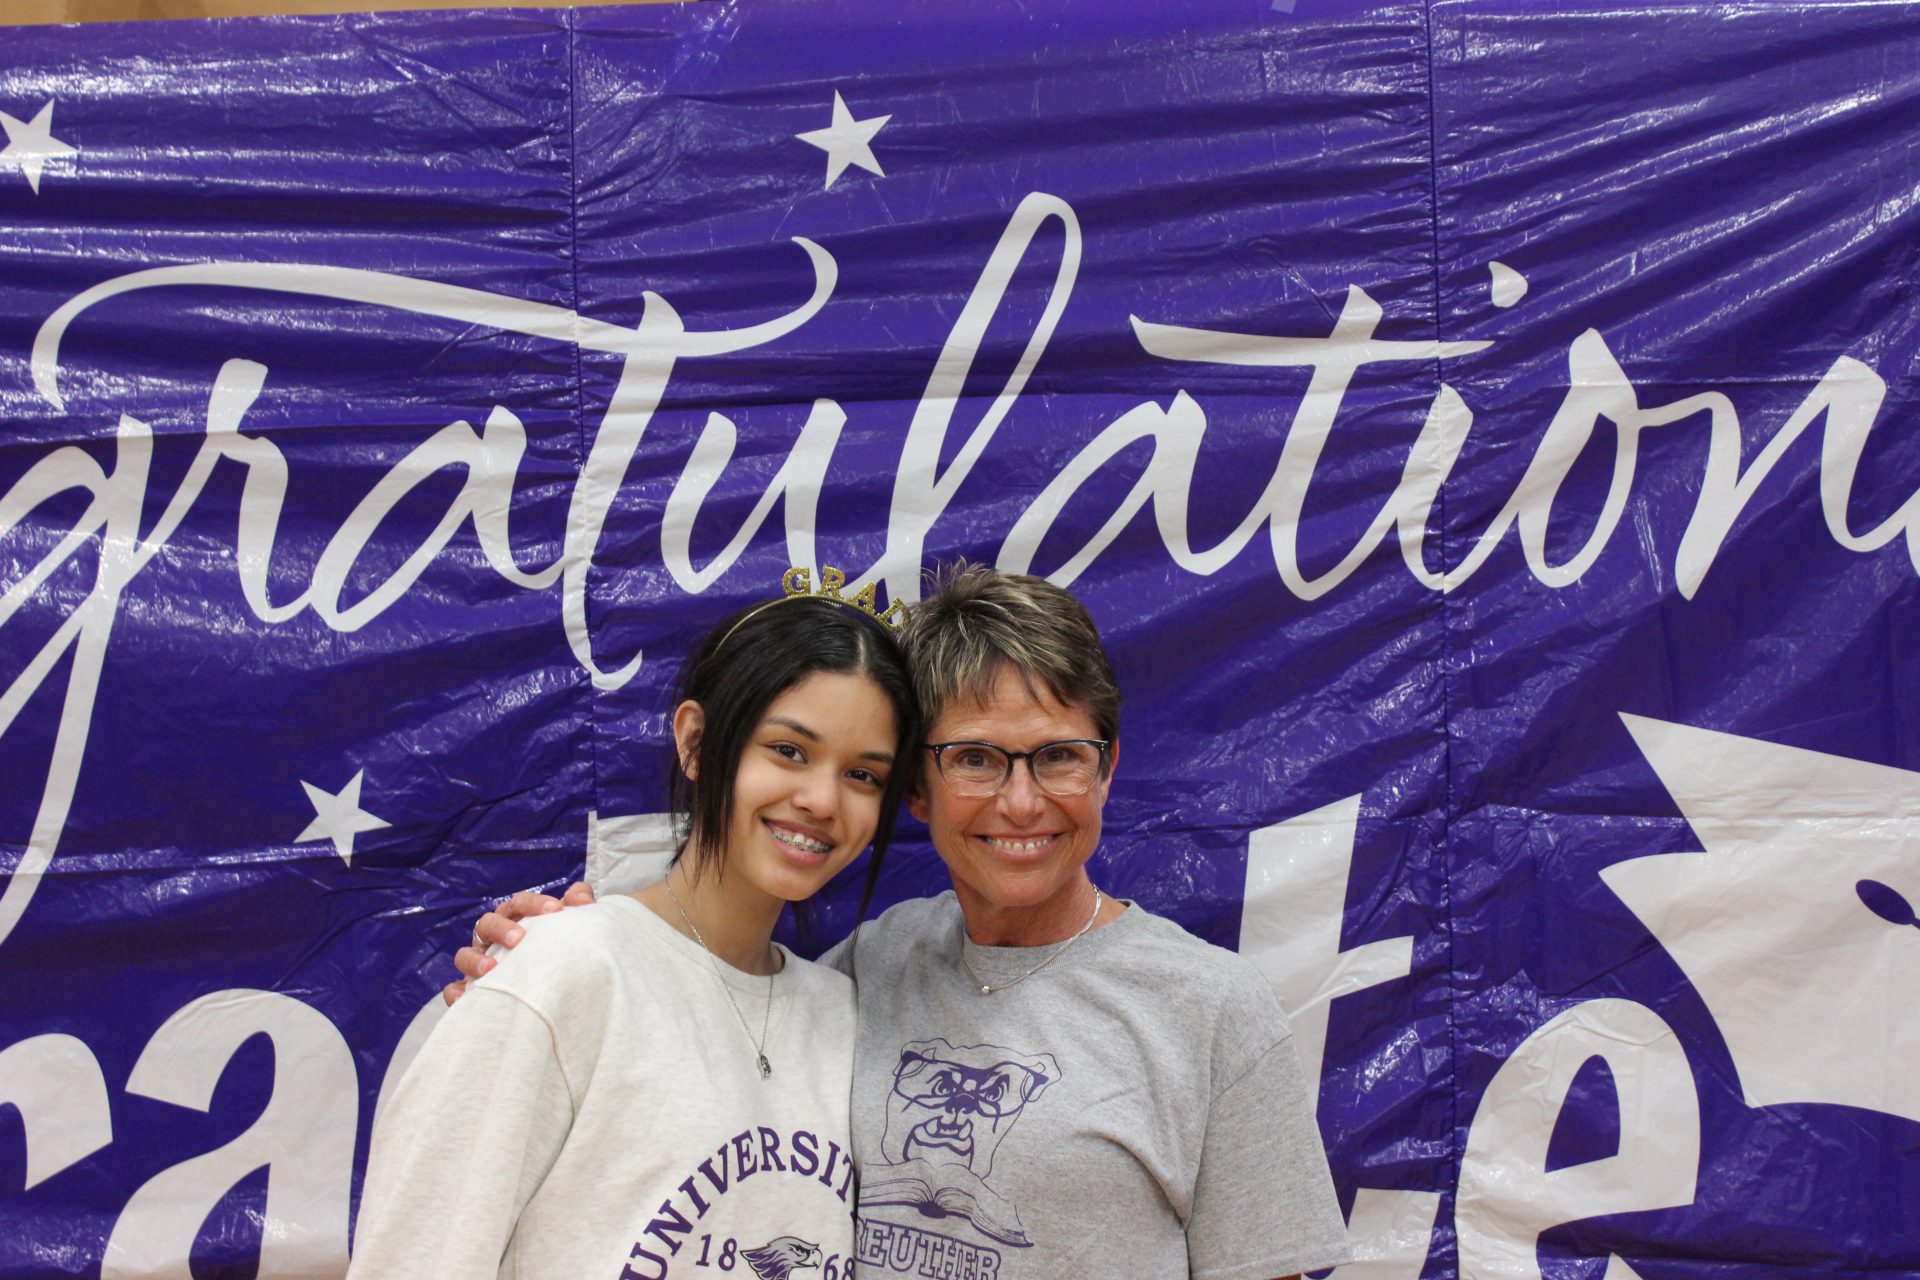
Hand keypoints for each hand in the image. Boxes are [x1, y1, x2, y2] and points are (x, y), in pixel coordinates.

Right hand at [442, 881, 596, 1004]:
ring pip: (464, 955)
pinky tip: (465, 997)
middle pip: (487, 923)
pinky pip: (454, 989)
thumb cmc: (552, 948)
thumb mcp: (565, 926)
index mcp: (513, 919)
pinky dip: (457, 992)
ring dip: (474, 960)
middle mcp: (491, 938)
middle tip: (519, 938)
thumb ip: (576, 905)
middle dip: (501, 928)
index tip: (557, 909)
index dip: (535, 904)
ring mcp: (477, 963)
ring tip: (491, 968)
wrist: (545, 987)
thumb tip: (583, 898)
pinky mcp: (470, 989)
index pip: (519, 904)